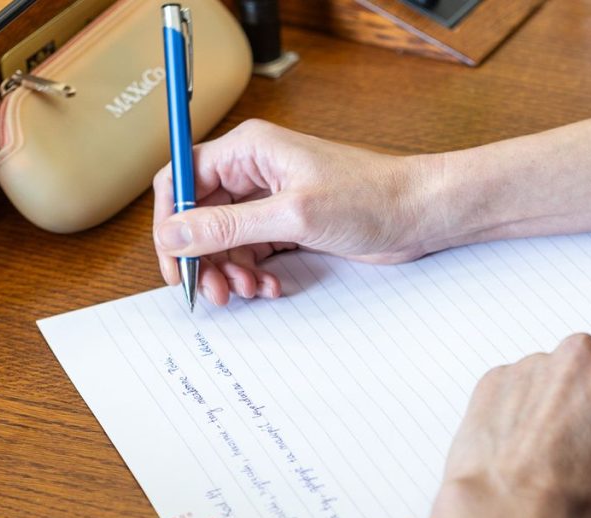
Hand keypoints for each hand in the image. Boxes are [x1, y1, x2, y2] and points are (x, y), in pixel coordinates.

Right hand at [152, 119, 433, 305]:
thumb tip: (174, 233)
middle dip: (203, 257)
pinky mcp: (289, 225)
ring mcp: (272, 199)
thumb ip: (228, 226)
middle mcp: (255, 171)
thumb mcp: (292, 215)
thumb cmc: (371, 198)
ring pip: (225, 239)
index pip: (182, 179)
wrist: (420, 214)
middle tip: (212, 292)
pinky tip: (269, 287)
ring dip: (230, 270)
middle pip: (201, 216)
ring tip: (249, 290)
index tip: (175, 262)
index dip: (170, 222)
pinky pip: (252, 251)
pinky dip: (254, 272)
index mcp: (249, 150)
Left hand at [443, 333, 590, 517]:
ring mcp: (533, 361)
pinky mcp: (497, 379)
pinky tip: (530, 450)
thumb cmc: (584, 495)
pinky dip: (530, 414)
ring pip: (568, 383)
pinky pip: (525, 390)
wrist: (506, 508)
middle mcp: (579, 349)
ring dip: (571, 410)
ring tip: (560, 457)